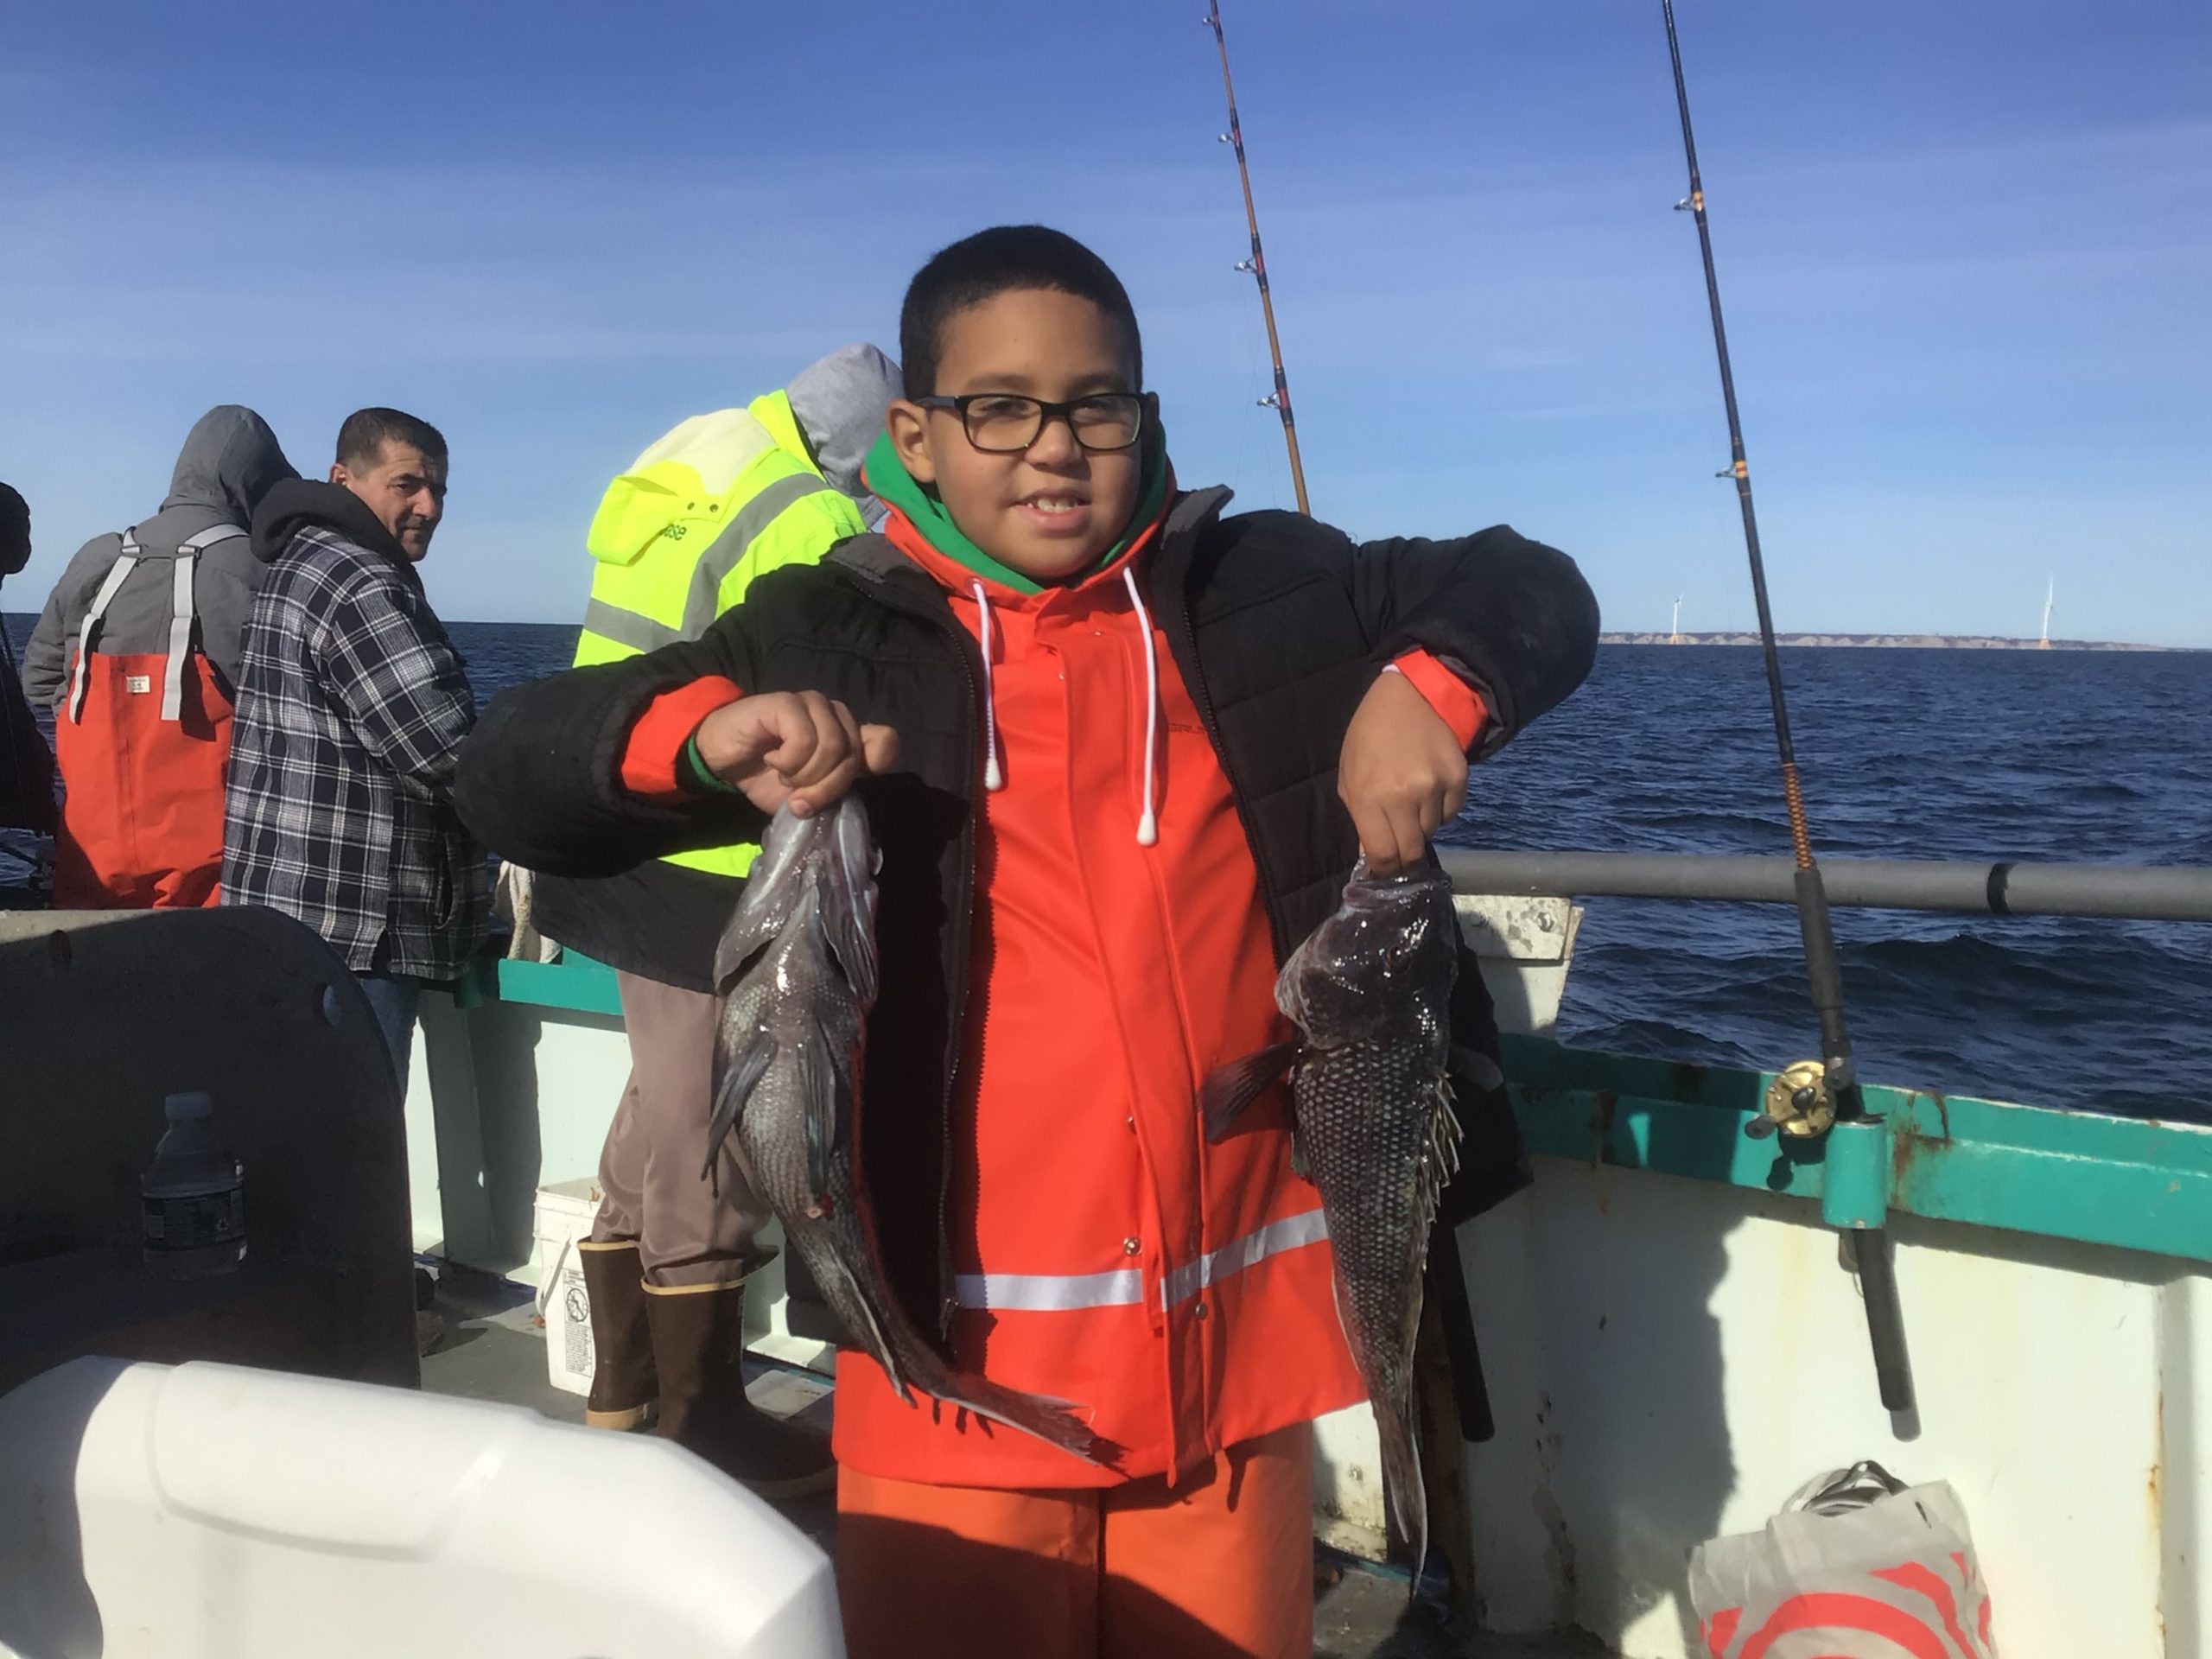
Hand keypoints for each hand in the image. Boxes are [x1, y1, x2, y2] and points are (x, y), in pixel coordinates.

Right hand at [692, 691, 898, 818]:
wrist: (722, 762)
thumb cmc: (765, 778)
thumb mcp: (805, 795)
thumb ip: (832, 791)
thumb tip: (850, 796)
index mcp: (846, 736)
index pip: (885, 741)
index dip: (876, 763)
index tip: (847, 786)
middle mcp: (835, 715)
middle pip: (853, 755)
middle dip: (825, 788)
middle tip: (797, 798)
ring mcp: (812, 704)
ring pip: (832, 746)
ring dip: (804, 775)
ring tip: (783, 775)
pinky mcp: (787, 701)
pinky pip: (804, 738)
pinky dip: (788, 761)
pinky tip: (771, 759)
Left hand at [1336, 669, 1468, 874]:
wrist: (1413, 697)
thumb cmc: (1371, 736)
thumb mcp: (1350, 775)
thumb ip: (1359, 818)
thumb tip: (1372, 855)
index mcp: (1368, 798)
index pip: (1382, 854)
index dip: (1384, 871)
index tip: (1385, 875)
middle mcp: (1403, 797)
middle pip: (1410, 852)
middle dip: (1404, 858)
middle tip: (1401, 854)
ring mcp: (1434, 789)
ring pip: (1432, 832)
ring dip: (1421, 827)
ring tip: (1411, 801)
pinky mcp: (1458, 780)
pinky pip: (1451, 814)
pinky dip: (1440, 810)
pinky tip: (1429, 788)